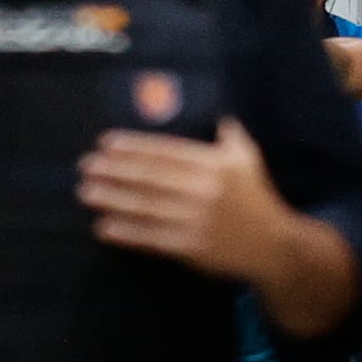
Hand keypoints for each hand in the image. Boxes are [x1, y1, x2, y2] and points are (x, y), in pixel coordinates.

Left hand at [78, 121, 291, 282]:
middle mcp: (204, 190)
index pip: (166, 152)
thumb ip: (229, 136)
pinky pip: (151, 238)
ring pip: (145, 207)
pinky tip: (103, 227)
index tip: (106, 142)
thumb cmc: (256, 199)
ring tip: (85, 191)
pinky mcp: (190, 248)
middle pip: (149, 177)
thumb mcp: (248, 160)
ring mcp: (196, 220)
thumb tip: (217, 113)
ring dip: (111, 198)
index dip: (133, 147)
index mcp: (215, 165)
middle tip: (85, 165)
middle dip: (113, 170)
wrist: (275, 246)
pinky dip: (126, 232)